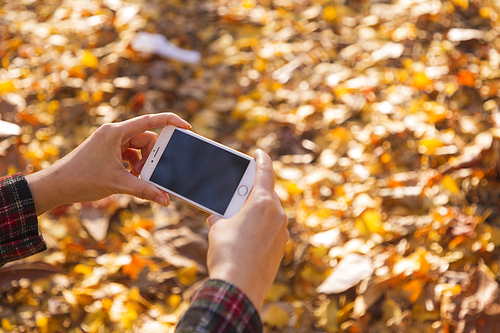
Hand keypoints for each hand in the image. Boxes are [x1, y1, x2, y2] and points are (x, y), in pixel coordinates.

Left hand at [25, 113, 190, 214]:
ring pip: (139, 148)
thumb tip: (166, 200)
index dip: (170, 121)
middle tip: (149, 173)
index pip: (150, 121)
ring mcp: (111, 142)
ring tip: (137, 178)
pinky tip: (131, 178)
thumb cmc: (82, 179)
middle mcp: (114, 133)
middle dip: (152, 157)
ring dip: (143, 163)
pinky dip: (135, 166)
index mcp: (116, 132)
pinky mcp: (108, 151)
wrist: (56, 186)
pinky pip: (130, 154)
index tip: (187, 127)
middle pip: (146, 139)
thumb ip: (145, 190)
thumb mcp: (118, 184)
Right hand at [206, 149, 288, 312]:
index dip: (260, 160)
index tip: (258, 153)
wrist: (238, 289)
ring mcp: (282, 233)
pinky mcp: (281, 249)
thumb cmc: (227, 254)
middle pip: (267, 194)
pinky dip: (261, 228)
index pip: (264, 172)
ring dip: (257, 212)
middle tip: (239, 191)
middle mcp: (278, 215)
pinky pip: (272, 230)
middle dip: (253, 192)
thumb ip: (221, 216)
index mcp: (262, 203)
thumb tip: (219, 217)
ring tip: (238, 217)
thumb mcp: (217, 228)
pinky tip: (246, 237)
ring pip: (270, 214)